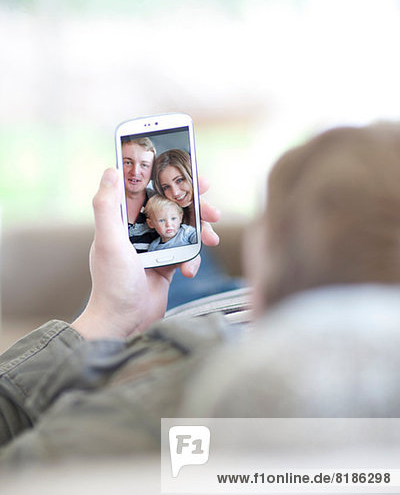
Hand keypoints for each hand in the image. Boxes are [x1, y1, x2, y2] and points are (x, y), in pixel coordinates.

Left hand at [72, 169, 219, 339]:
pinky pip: (186, 253)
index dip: (169, 178)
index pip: (148, 189)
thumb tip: (111, 171)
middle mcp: (138, 230)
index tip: (192, 174)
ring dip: (200, 231)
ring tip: (212, 239)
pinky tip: (189, 271)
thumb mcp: (108, 241)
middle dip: (195, 207)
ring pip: (184, 228)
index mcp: (123, 219)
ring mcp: (153, 247)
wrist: (124, 323)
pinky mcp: (165, 264)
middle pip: (172, 206)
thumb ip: (107, 206)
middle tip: (212, 210)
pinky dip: (192, 259)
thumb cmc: (112, 285)